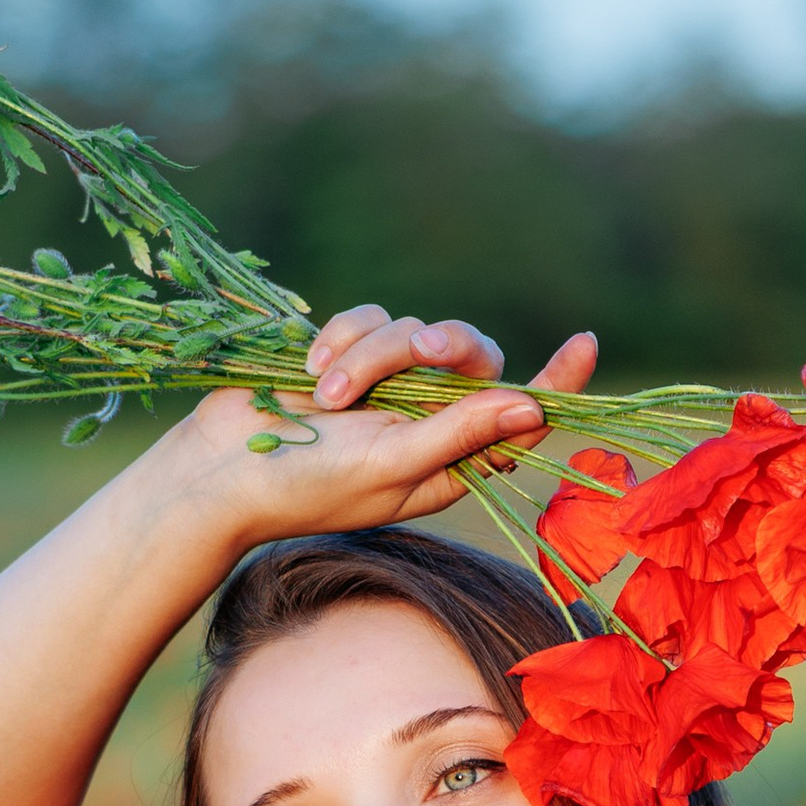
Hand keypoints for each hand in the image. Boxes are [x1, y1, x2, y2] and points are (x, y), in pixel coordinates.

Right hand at [156, 307, 600, 547]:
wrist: (221, 469)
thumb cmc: (309, 486)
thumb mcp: (393, 465)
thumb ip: (461, 434)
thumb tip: (531, 409)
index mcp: (450, 458)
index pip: (519, 415)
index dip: (556, 381)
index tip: (584, 341)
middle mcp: (427, 419)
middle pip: (470, 355)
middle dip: (442, 345)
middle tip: (416, 350)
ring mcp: (387, 386)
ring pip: (411, 331)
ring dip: (369, 356)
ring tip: (325, 394)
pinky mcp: (348, 356)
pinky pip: (368, 319)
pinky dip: (340, 339)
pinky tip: (307, 372)